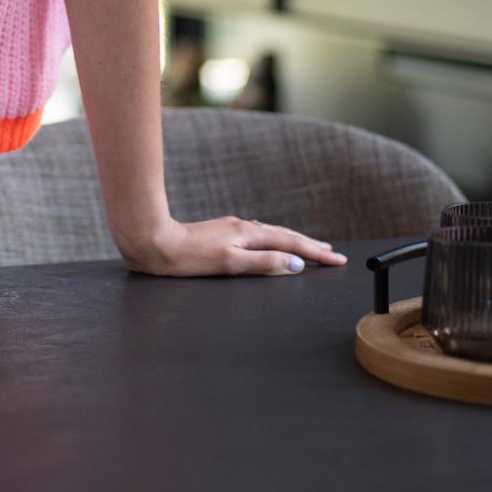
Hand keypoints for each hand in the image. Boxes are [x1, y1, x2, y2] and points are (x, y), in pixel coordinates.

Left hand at [121, 215, 347, 278]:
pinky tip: (269, 242)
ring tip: (309, 248)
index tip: (338, 260)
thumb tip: (295, 263)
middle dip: (310, 245)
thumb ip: (263, 263)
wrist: (153, 242)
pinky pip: (257, 235)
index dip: (316, 254)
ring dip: (293, 242)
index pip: (291, 244)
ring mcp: (232, 229)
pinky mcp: (221, 233)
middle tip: (332, 254)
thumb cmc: (188, 258)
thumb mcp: (229, 264)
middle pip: (284, 235)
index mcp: (248, 234)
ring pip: (271, 234)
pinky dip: (273, 240)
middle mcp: (243, 227)